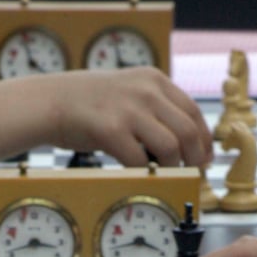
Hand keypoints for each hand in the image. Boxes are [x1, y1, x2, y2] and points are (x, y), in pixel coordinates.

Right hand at [42, 67, 212, 166]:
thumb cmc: (90, 103)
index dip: (204, 139)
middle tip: (193, 174)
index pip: (193, 112)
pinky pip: (140, 160)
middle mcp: (146, 91)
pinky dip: (145, 173)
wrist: (52, 101)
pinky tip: (142, 175)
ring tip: (167, 176)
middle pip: (188, 131)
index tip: (205, 157)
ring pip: (170, 147)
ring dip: (173, 168)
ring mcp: (129, 109)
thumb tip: (183, 141)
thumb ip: (155, 108)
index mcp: (154, 80)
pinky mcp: (111, 130)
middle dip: (195, 158)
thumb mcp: (129, 91)